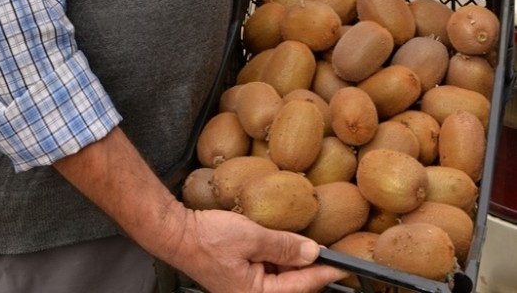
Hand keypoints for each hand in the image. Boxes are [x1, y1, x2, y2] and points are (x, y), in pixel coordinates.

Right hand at [171, 208, 347, 292]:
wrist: (179, 234)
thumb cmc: (209, 237)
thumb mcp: (251, 237)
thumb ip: (283, 245)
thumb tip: (312, 251)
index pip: (301, 285)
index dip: (323, 273)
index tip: (343, 265)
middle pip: (292, 285)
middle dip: (309, 269)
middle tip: (330, 252)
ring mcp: (246, 289)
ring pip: (281, 279)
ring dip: (293, 262)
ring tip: (308, 245)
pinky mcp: (241, 279)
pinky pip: (268, 273)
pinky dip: (278, 260)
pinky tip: (284, 244)